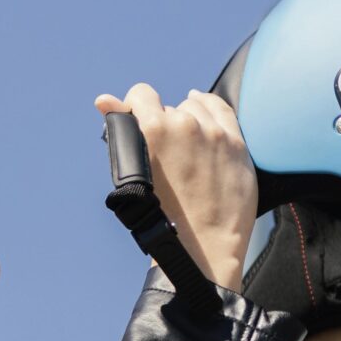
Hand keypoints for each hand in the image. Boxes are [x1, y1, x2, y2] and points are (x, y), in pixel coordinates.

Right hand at [94, 84, 256, 292]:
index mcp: (155, 129)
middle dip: (164, 124)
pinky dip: (209, 107)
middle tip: (164, 151)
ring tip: (186, 145)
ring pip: (195, 108)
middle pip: (169, 108)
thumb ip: (122, 133)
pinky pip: (221, 109)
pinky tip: (201, 108)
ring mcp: (215, 132)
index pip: (141, 94)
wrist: (203, 246)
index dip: (135, 105)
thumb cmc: (163, 217)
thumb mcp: (135, 174)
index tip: (136, 117)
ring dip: (188, 119)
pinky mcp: (236, 142)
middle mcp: (185, 124)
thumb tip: (103, 100)